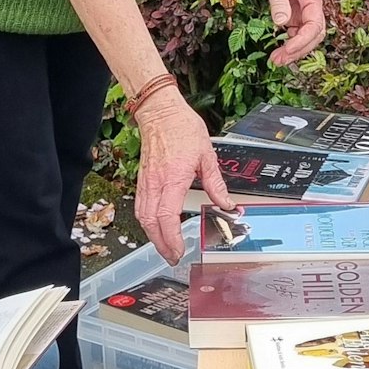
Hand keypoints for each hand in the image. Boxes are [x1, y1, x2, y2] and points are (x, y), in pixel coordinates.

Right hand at [134, 89, 231, 262]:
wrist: (160, 112)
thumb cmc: (182, 128)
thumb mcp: (206, 155)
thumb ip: (216, 183)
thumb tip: (227, 203)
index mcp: (173, 178)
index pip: (167, 216)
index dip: (172, 238)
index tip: (179, 250)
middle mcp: (156, 183)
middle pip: (151, 223)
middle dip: (160, 244)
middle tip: (173, 256)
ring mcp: (146, 182)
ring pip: (143, 217)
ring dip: (152, 236)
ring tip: (165, 247)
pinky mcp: (142, 180)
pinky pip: (141, 206)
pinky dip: (147, 222)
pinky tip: (156, 227)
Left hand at [252, 0, 324, 67]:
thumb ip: (278, 2)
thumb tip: (281, 23)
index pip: (314, 24)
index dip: (302, 41)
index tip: (286, 50)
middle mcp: (311, 3)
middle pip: (314, 34)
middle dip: (298, 50)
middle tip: (278, 61)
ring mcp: (303, 8)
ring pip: (306, 35)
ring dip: (294, 49)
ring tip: (276, 60)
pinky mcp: (294, 10)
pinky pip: (297, 31)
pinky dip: (290, 42)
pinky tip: (279, 48)